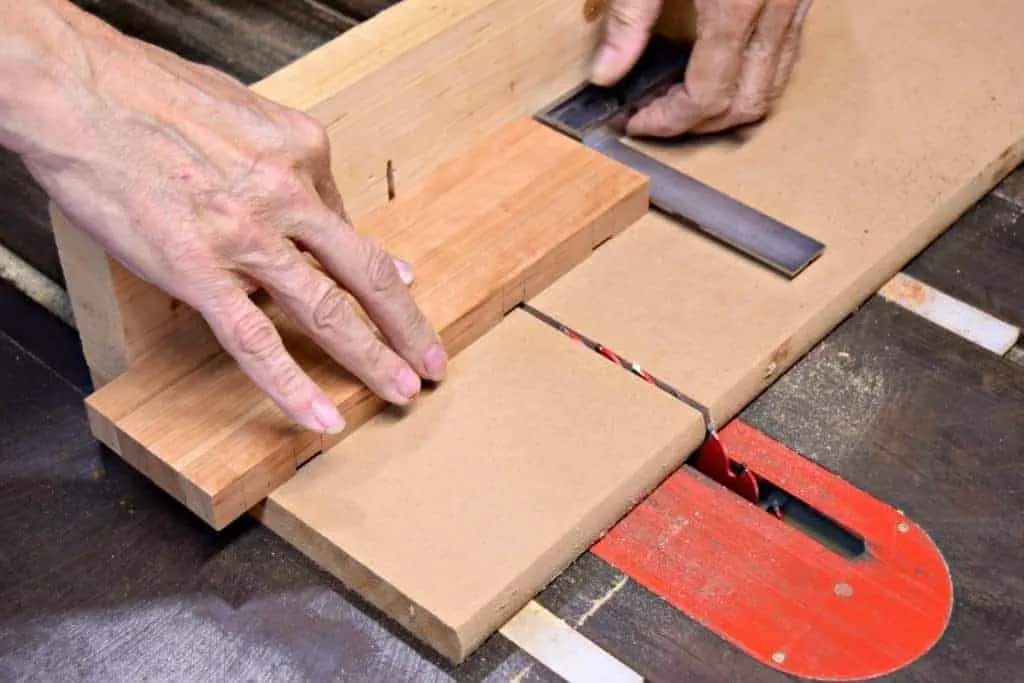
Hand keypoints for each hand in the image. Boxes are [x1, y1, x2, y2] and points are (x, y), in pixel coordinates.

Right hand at [12, 7, 445, 433]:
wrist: (76, 89)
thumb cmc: (150, 92)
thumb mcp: (245, 112)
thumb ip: (294, 164)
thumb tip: (338, 216)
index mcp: (303, 150)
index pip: (346, 224)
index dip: (369, 267)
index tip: (390, 290)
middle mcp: (288, 195)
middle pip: (366, 272)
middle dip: (407, 324)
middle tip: (433, 359)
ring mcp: (247, 236)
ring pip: (328, 311)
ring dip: (374, 357)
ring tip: (404, 390)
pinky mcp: (199, 270)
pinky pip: (256, 342)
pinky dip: (293, 386)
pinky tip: (322, 417)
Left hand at [591, 0, 813, 136]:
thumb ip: (629, 19)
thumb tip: (607, 73)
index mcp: (737, 5)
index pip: (707, 96)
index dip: (669, 120)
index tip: (638, 122)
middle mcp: (776, 9)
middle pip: (746, 103)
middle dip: (700, 124)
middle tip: (657, 118)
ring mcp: (798, 2)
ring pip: (772, 85)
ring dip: (730, 105)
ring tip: (683, 99)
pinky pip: (785, 55)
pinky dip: (752, 75)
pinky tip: (717, 65)